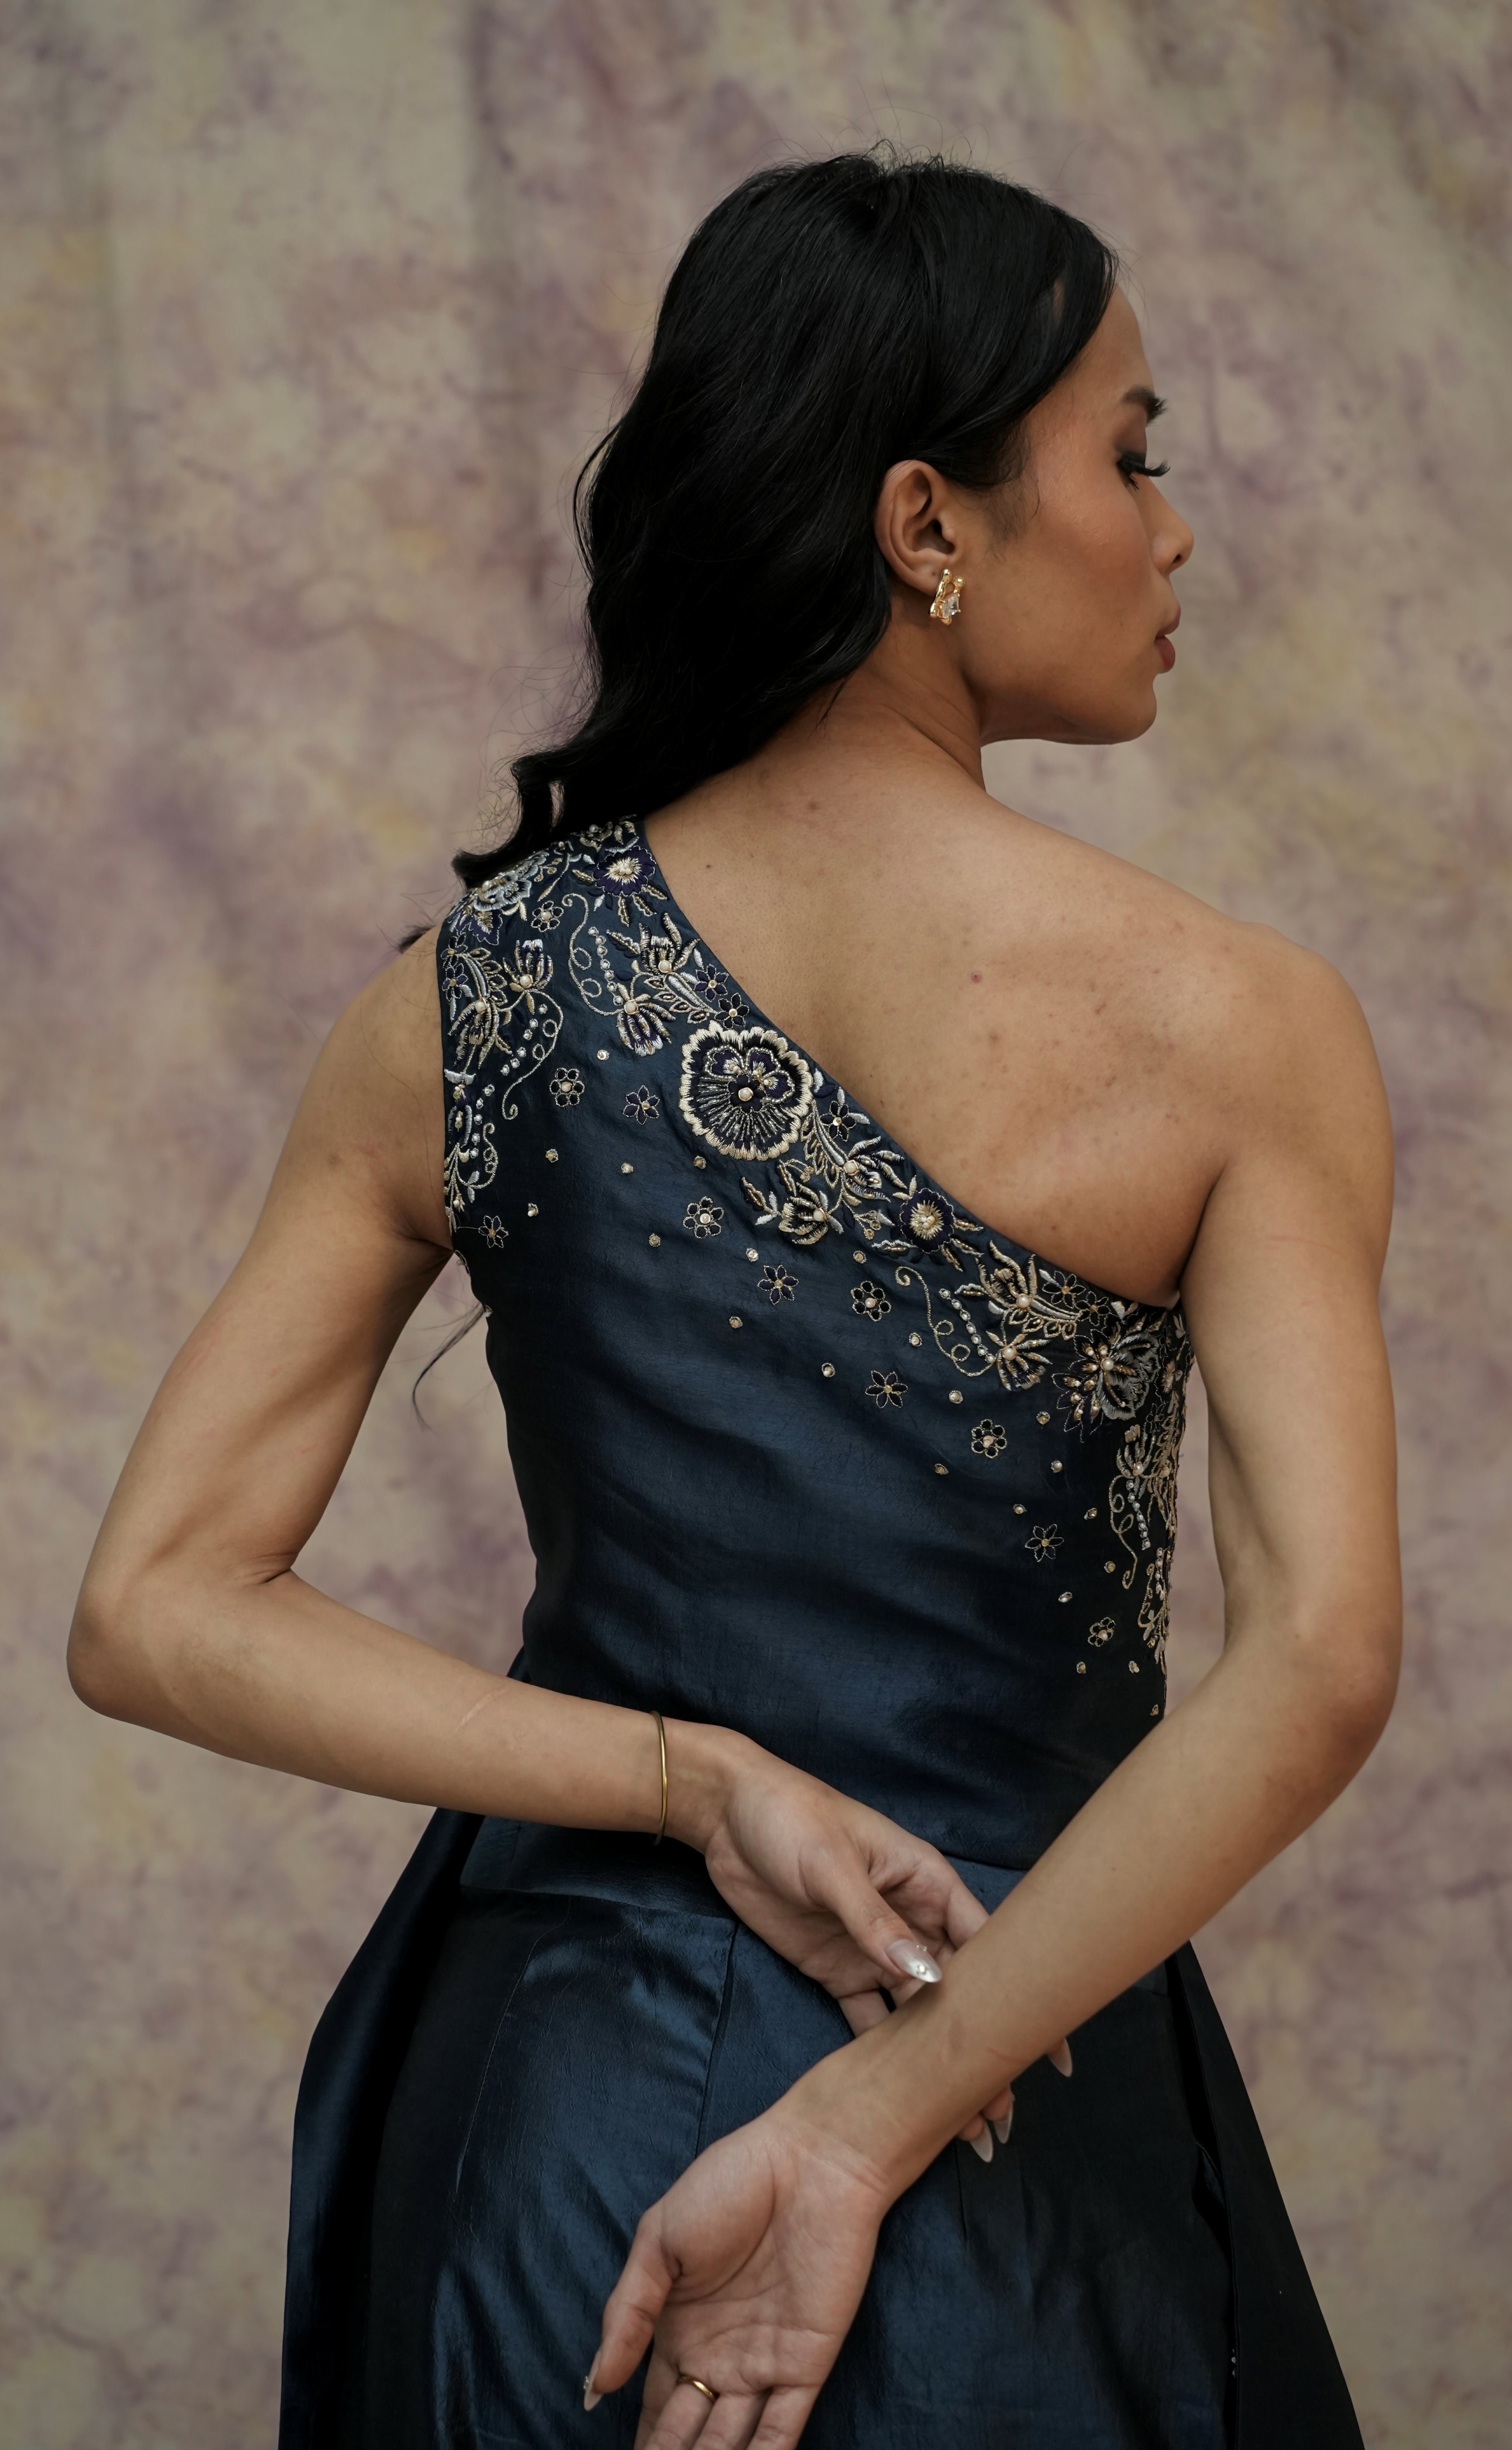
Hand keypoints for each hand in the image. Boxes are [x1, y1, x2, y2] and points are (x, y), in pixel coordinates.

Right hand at [585, 2094, 888, 2447]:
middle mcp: (719, 2359)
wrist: (811, 2161)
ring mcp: (763, 2367)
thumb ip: (627, 2313)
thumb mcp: (658, 2240)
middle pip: (687, 2435)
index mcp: (679, 2331)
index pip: (654, 2410)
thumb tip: (593, 2387)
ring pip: (729, 2444)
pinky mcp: (806, 2367)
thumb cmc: (729, 2184)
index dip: (640, 2444)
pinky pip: (782, 2432)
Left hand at [670, 1727, 1036, 2140]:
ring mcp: (875, 1950)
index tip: (1050, 2047)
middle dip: (982, 2045)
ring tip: (967, 2119)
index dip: (1019, 1994)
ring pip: (920, 2014)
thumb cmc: (790, 1818)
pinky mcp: (839, 1970)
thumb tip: (925, 1974)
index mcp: (926, 1883)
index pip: (986, 1944)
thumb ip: (876, 1921)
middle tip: (1003, 2111)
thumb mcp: (832, 1864)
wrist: (728, 1815)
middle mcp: (911, 1921)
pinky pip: (871, 2019)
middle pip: (959, 1991)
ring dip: (939, 2061)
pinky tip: (903, 2097)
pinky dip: (886, 2056)